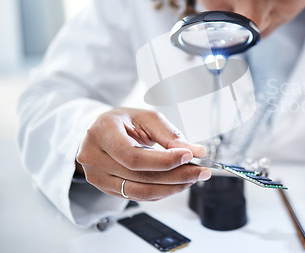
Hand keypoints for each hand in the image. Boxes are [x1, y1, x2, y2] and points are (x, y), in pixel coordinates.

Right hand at [76, 108, 210, 200]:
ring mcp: (97, 177)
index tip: (189, 156)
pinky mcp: (106, 189)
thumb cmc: (123, 121)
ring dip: (171, 188)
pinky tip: (178, 183)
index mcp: (101, 132)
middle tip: (201, 171)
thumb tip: (196, 151)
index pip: (133, 156)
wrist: (101, 131)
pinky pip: (138, 197)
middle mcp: (93, 157)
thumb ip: (170, 135)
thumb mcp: (146, 118)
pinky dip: (162, 192)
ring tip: (192, 178)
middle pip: (139, 176)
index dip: (163, 160)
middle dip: (176, 175)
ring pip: (139, 192)